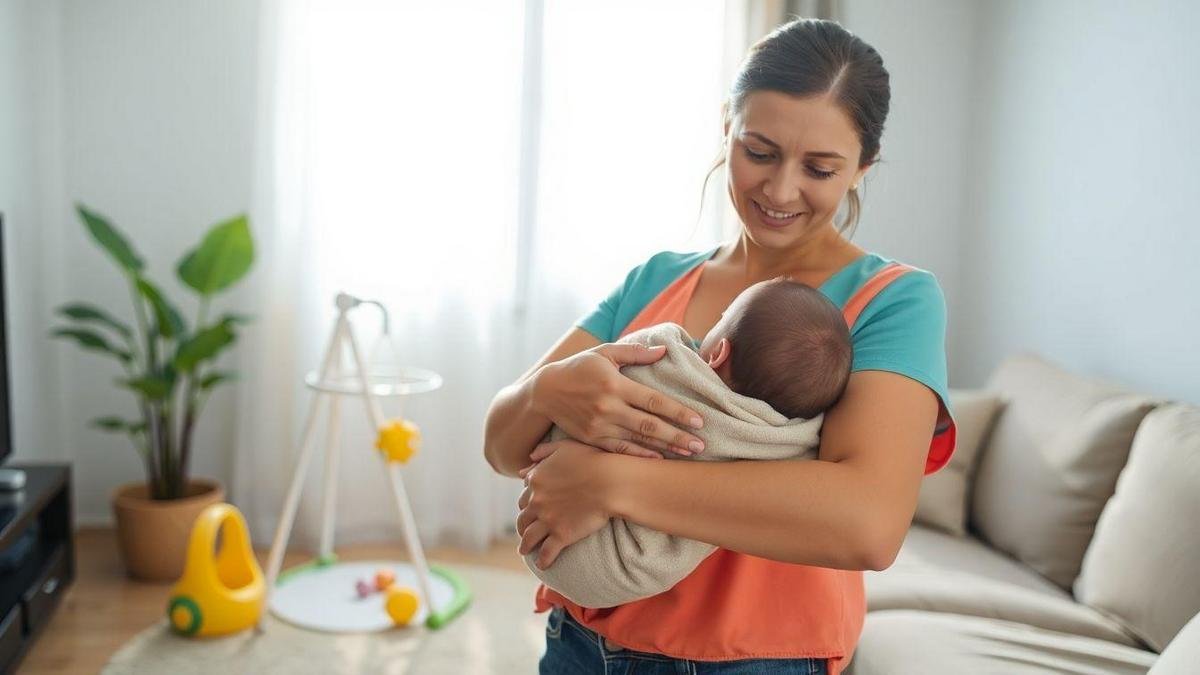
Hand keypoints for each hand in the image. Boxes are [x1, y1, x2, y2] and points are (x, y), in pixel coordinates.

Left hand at [516, 440, 616, 568]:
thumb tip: (528, 459)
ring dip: (525, 545)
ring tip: (525, 551)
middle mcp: (537, 501)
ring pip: (529, 537)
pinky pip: (547, 552)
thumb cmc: (592, 460)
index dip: (526, 503)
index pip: (524, 495)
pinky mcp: (561, 535)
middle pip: (523, 517)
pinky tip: (542, 565)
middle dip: (522, 525)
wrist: (609, 481)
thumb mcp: (564, 447)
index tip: (529, 508)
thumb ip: (544, 451)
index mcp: (536, 480)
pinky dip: (543, 560)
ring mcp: (547, 520)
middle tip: (524, 531)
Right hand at [531, 342, 705, 458]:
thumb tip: (663, 350)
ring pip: (638, 441)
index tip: (698, 421)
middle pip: (650, 426)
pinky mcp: (592, 439)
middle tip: (701, 444)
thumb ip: (635, 353)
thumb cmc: (578, 368)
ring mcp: (599, 426)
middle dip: (678, 436)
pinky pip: (621, 450)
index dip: (677, 412)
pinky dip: (641, 457)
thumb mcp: (604, 353)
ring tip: (688, 453)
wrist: (544, 392)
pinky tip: (658, 460)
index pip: (653, 401)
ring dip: (665, 448)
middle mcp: (608, 407)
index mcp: (615, 384)